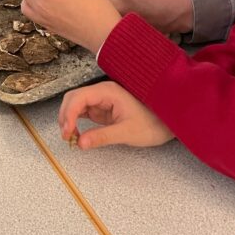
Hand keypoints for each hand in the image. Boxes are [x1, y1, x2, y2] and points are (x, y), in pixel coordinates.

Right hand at [58, 81, 173, 149]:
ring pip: (76, 105)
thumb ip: (102, 137)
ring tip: (71, 137)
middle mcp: (102, 92)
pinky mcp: (103, 109)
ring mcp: (102, 100)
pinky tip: (78, 134)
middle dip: (66, 116)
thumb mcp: (127, 132)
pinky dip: (76, 122)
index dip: (68, 114)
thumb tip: (80, 143)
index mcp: (108, 91)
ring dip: (69, 119)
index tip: (68, 133)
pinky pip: (83, 112)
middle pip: (73, 98)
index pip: (79, 97)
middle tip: (67, 137)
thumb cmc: (152, 124)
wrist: (168, 123)